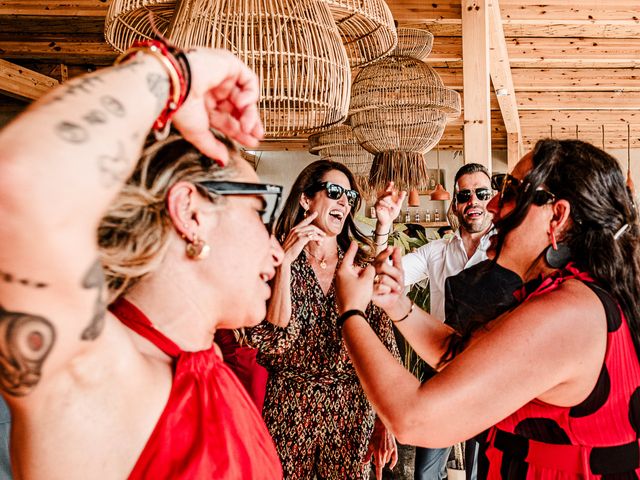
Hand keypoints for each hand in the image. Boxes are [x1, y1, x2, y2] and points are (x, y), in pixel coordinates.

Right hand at [173, 48, 263, 164]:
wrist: (174, 84)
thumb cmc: (179, 106)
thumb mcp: (197, 133)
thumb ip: (212, 147)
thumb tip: (223, 161)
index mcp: (202, 104)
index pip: (227, 120)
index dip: (240, 132)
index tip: (251, 142)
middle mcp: (212, 90)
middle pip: (238, 109)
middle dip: (250, 123)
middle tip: (256, 135)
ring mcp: (221, 77)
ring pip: (245, 96)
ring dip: (249, 113)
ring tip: (247, 124)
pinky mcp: (228, 64)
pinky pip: (248, 80)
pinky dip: (251, 93)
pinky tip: (243, 103)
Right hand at [281, 212, 325, 263]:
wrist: (284, 257)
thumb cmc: (289, 251)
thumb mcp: (294, 241)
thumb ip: (300, 237)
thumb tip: (310, 237)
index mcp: (293, 229)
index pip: (304, 221)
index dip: (310, 217)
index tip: (316, 213)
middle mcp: (296, 230)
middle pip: (311, 226)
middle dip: (319, 230)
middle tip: (324, 235)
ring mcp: (298, 233)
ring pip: (313, 231)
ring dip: (319, 236)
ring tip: (321, 242)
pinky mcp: (301, 238)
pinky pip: (313, 236)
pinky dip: (318, 239)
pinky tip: (319, 243)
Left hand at [335, 241, 374, 313]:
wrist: (350, 313)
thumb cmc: (358, 295)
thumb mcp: (367, 280)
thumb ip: (370, 270)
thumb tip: (370, 268)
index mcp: (343, 271)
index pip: (348, 256)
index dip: (353, 249)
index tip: (354, 243)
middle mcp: (339, 277)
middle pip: (353, 269)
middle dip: (362, 272)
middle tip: (369, 278)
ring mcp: (339, 285)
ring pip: (353, 277)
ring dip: (361, 280)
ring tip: (367, 287)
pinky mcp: (341, 293)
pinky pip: (352, 285)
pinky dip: (358, 286)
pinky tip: (363, 293)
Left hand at [365, 417, 397, 479]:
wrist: (383, 428)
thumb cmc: (375, 436)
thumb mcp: (370, 445)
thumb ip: (368, 455)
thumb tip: (364, 463)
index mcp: (377, 452)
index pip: (378, 467)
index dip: (378, 475)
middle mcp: (384, 453)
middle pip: (381, 465)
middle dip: (378, 463)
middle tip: (376, 457)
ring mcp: (390, 451)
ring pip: (387, 462)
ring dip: (384, 461)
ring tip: (381, 453)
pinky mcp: (394, 449)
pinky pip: (394, 460)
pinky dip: (392, 463)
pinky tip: (390, 466)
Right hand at [372, 247, 405, 314]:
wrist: (395, 300)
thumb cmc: (395, 285)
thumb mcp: (399, 270)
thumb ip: (397, 259)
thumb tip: (397, 247)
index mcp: (378, 266)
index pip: (380, 257)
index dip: (385, 253)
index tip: (391, 248)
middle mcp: (372, 272)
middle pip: (382, 266)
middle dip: (395, 273)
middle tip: (400, 280)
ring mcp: (370, 282)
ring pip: (383, 278)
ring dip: (394, 284)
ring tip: (396, 288)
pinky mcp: (370, 291)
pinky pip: (380, 287)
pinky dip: (388, 290)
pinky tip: (388, 292)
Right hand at [375, 182, 405, 230]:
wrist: (388, 221)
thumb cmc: (391, 213)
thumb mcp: (398, 205)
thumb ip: (400, 198)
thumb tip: (404, 191)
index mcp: (387, 197)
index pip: (387, 190)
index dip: (389, 186)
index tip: (391, 182)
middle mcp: (382, 199)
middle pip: (384, 193)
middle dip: (388, 192)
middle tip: (393, 192)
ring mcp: (379, 203)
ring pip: (381, 198)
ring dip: (387, 201)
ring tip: (391, 206)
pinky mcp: (376, 207)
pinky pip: (379, 204)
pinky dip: (384, 205)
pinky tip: (388, 206)